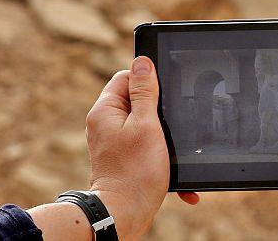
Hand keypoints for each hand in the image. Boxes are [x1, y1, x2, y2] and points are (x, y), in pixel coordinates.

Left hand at [85, 56, 198, 238]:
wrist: (124, 215)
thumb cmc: (135, 172)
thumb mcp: (146, 124)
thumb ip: (144, 91)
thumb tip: (143, 61)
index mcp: (105, 111)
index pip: (127, 77)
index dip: (149, 81)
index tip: (164, 95)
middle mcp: (105, 124)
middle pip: (138, 100)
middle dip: (160, 111)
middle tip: (170, 124)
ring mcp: (114, 142)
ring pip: (146, 124)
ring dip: (164, 136)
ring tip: (171, 151)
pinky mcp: (124, 158)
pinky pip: (146, 146)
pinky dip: (161, 155)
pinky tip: (173, 170)